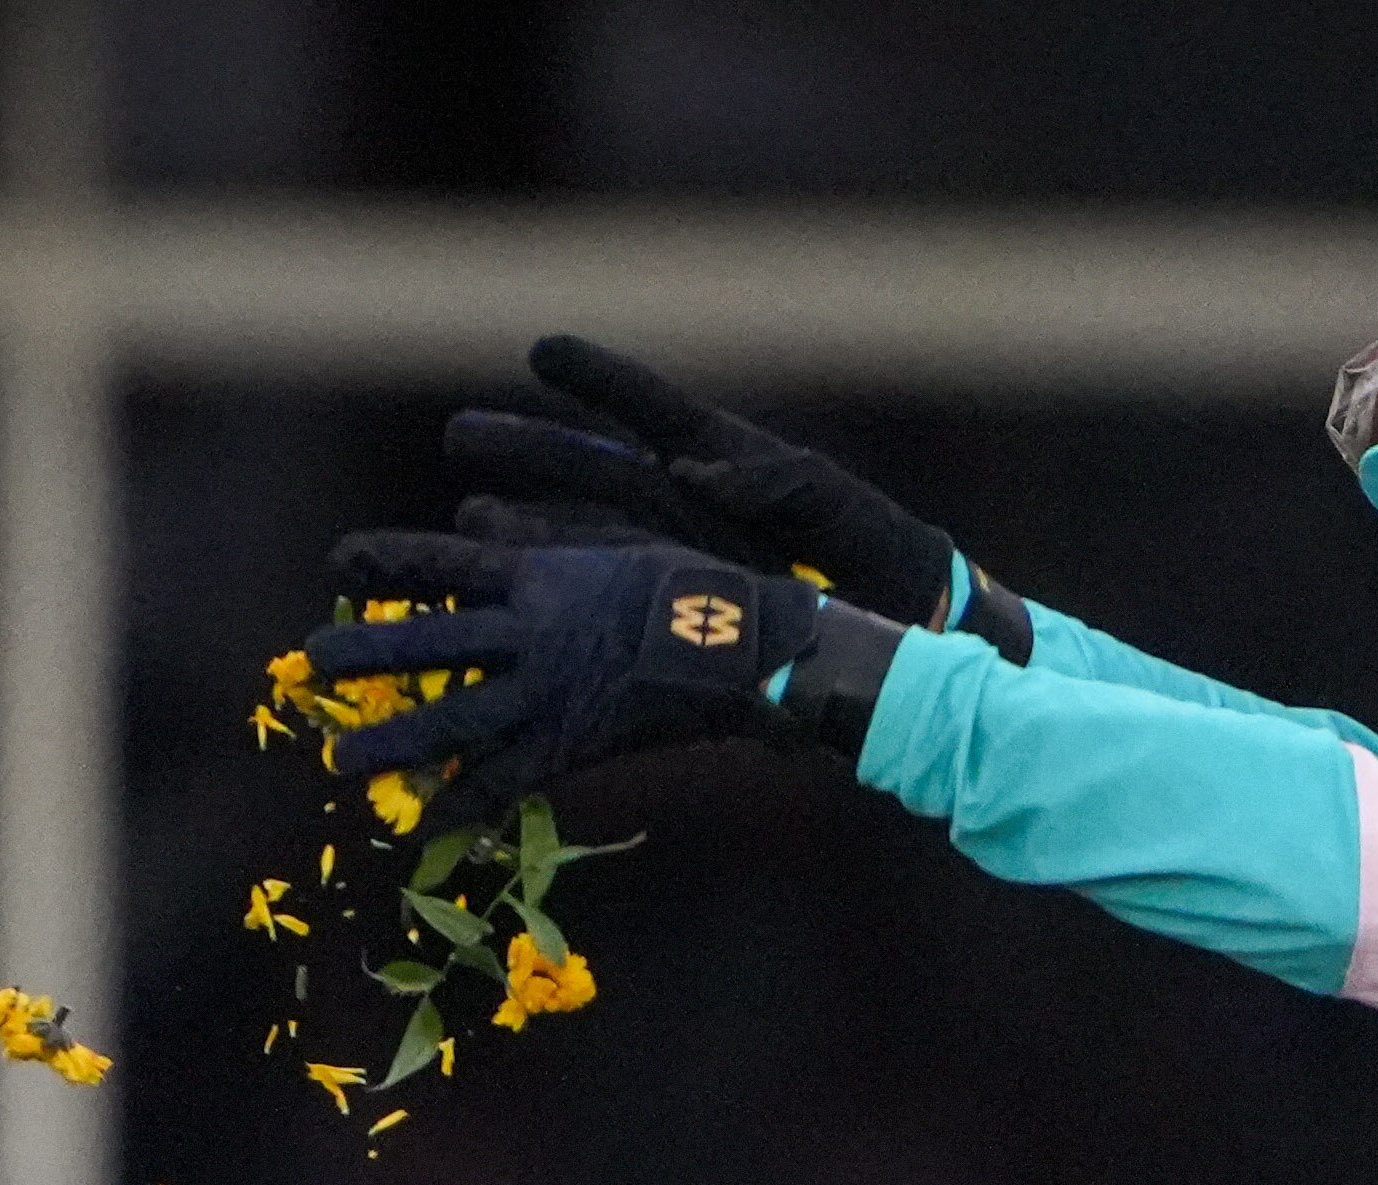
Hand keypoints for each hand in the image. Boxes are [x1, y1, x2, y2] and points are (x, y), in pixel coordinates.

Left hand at [304, 533, 844, 823]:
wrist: (744, 647)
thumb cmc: (694, 589)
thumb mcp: (612, 547)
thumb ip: (542, 543)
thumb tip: (478, 520)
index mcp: (538, 575)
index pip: (441, 563)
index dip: (385, 562)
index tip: (337, 561)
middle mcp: (529, 632)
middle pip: (429, 644)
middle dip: (367, 653)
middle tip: (315, 660)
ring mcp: (547, 692)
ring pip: (452, 722)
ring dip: (394, 745)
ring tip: (344, 762)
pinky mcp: (572, 744)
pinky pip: (507, 781)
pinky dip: (467, 803)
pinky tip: (427, 823)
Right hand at [444, 336, 1030, 656]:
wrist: (917, 637)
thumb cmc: (890, 562)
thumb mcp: (842, 517)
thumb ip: (781, 483)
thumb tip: (702, 466)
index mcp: (733, 462)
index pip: (653, 413)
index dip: (598, 383)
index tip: (540, 354)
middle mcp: (694, 504)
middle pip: (597, 471)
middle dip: (530, 454)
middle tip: (460, 437)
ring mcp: (682, 557)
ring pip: (589, 535)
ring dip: (528, 528)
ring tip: (467, 519)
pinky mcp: (684, 609)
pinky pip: (609, 594)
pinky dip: (563, 590)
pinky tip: (515, 591)